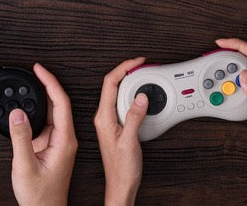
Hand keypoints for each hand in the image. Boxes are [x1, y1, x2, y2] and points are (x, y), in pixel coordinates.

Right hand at [9, 64, 77, 205]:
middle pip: (58, 103)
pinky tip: (28, 103)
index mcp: (64, 140)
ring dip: (42, 96)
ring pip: (51, 111)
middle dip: (46, 84)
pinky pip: (45, 121)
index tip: (40, 69)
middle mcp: (64, 138)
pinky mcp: (51, 146)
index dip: (50, 82)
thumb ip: (20, 138)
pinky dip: (37, 109)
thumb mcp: (25, 166)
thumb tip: (17, 113)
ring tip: (32, 81)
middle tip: (35, 70)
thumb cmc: (40, 196)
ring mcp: (58, 142)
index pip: (60, 102)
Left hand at [94, 57, 148, 205]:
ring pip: (118, 93)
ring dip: (130, 82)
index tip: (136, 61)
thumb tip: (141, 97)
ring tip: (143, 75)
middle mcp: (103, 117)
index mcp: (103, 117)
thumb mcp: (130, 141)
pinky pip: (122, 103)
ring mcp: (109, 121)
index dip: (123, 67)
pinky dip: (132, 95)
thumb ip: (134, 117)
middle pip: (113, 84)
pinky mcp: (116, 126)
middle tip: (142, 64)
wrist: (120, 186)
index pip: (110, 82)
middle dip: (127, 70)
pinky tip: (141, 96)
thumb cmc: (121, 169)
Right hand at [216, 38, 246, 205]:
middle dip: (230, 54)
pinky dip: (230, 83)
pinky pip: (241, 85)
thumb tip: (244, 74)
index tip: (223, 42)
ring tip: (216, 72)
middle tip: (214, 55)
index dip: (239, 45)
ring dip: (228, 70)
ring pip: (242, 72)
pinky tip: (223, 88)